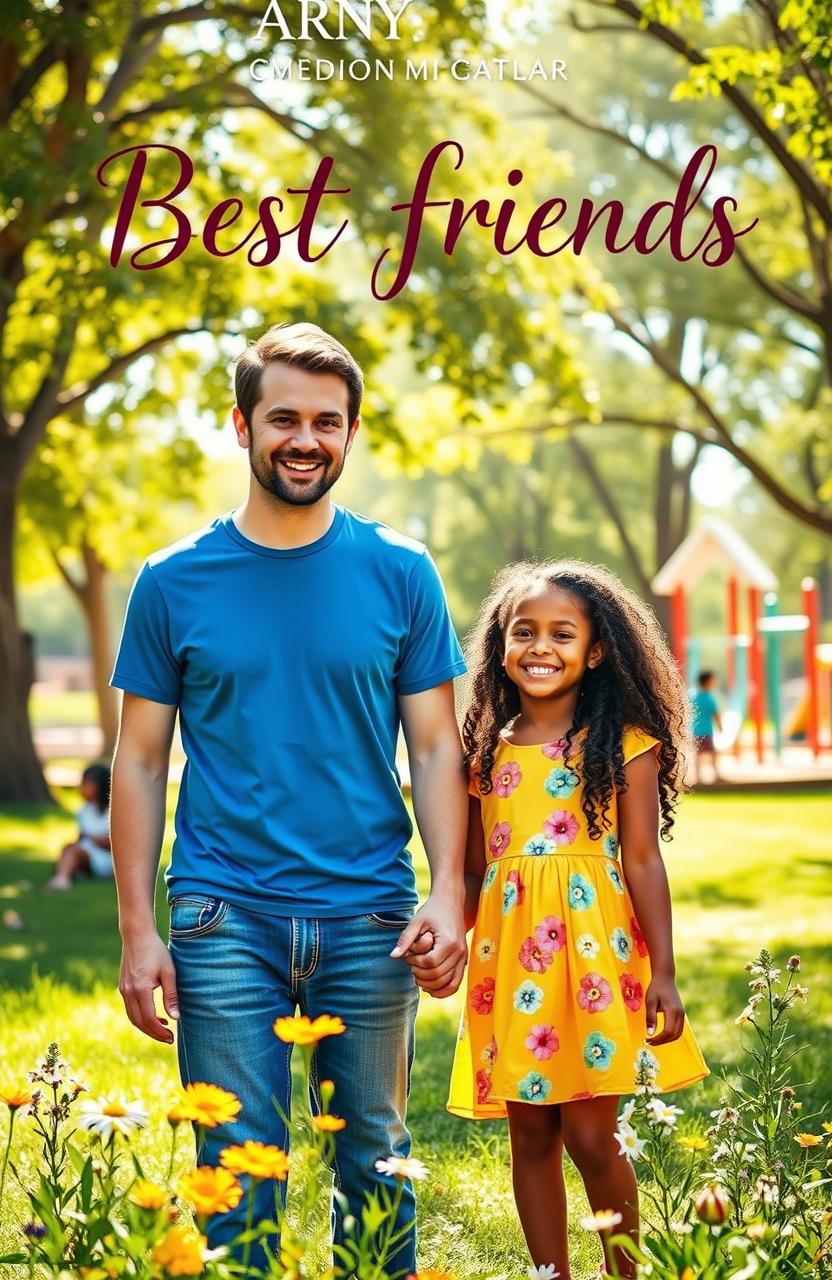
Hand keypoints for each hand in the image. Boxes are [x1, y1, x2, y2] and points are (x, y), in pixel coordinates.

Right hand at [119, 929, 178, 1043]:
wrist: (137, 935)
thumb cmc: (156, 951)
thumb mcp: (169, 971)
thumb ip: (171, 995)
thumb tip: (176, 1018)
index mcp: (141, 989)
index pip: (149, 1018)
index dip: (160, 1031)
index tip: (171, 1037)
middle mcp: (128, 992)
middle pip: (139, 1022)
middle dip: (154, 1033)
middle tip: (169, 1038)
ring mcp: (123, 990)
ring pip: (133, 1018)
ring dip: (147, 1027)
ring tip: (163, 1029)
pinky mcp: (123, 987)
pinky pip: (130, 1009)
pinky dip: (141, 1017)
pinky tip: (154, 1015)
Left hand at [391, 897, 466, 997]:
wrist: (451, 902)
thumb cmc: (432, 910)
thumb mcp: (416, 921)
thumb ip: (405, 939)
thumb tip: (393, 956)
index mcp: (449, 941)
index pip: (430, 963)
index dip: (415, 962)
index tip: (407, 955)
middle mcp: (459, 952)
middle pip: (438, 975)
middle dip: (420, 974)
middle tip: (411, 966)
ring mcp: (463, 958)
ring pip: (448, 983)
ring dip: (430, 985)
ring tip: (418, 978)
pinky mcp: (464, 961)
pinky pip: (456, 983)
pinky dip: (444, 990)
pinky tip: (430, 989)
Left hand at [645, 974, 683, 1044]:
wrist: (665, 978)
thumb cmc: (656, 988)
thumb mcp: (650, 1002)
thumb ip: (650, 1017)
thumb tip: (650, 1033)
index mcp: (672, 1011)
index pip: (667, 1032)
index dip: (658, 1039)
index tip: (647, 1041)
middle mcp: (680, 1014)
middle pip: (674, 1035)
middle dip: (662, 1042)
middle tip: (649, 1042)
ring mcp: (682, 1014)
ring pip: (678, 1034)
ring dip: (667, 1040)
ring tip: (654, 1040)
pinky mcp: (681, 1014)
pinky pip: (678, 1029)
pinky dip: (670, 1035)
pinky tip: (661, 1035)